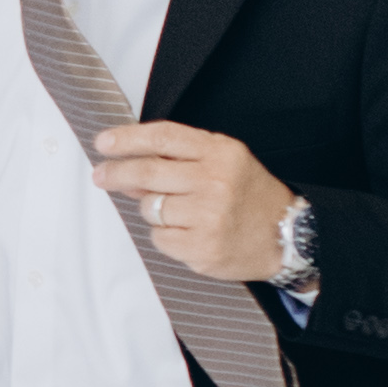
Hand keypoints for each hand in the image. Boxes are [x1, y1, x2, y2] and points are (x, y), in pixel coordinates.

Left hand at [87, 121, 294, 282]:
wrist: (287, 236)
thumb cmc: (249, 195)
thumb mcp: (225, 162)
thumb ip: (180, 159)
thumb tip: (128, 167)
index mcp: (220, 153)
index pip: (163, 137)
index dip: (127, 139)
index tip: (103, 142)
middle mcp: (215, 182)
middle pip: (148, 172)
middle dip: (116, 173)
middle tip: (100, 175)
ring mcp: (209, 217)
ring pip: (150, 208)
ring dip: (154, 210)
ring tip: (179, 212)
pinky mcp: (202, 249)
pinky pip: (160, 238)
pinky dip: (167, 236)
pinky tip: (190, 233)